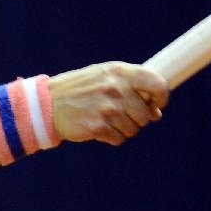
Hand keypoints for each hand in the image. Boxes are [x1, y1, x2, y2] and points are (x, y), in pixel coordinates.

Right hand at [48, 62, 169, 145]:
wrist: (48, 104)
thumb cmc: (79, 90)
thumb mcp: (104, 77)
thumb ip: (130, 88)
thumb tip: (156, 112)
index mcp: (119, 72)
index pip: (157, 83)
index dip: (162, 97)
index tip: (157, 105)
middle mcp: (116, 88)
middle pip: (146, 114)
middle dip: (137, 119)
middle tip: (118, 114)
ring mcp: (108, 108)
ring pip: (133, 129)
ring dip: (121, 128)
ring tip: (103, 118)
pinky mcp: (99, 126)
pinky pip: (119, 139)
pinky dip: (110, 137)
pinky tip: (97, 127)